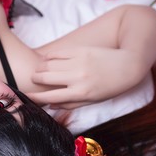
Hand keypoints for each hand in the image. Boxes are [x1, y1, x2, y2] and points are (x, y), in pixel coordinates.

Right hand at [26, 46, 148, 108]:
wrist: (129, 65)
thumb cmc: (111, 86)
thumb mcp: (93, 100)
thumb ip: (71, 104)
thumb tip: (51, 105)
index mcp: (79, 93)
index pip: (49, 96)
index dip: (35, 96)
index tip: (26, 95)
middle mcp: (76, 78)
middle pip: (45, 78)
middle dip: (35, 79)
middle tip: (33, 79)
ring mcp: (77, 62)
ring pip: (48, 64)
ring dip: (40, 67)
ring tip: (39, 69)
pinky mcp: (80, 50)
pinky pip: (57, 53)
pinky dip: (49, 56)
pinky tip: (47, 59)